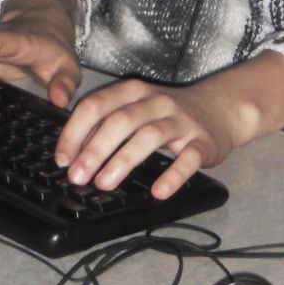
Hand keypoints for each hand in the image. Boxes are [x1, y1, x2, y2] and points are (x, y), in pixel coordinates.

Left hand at [55, 52, 283, 200]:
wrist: (221, 108)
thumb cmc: (169, 114)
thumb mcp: (137, 110)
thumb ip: (107, 124)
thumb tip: (71, 152)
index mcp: (133, 92)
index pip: (97, 105)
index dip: (75, 132)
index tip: (61, 159)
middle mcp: (156, 102)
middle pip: (120, 120)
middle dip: (95, 149)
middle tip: (77, 176)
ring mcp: (180, 121)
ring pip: (149, 136)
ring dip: (124, 160)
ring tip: (104, 184)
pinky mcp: (202, 142)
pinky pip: (187, 159)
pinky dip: (172, 175)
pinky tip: (158, 192)